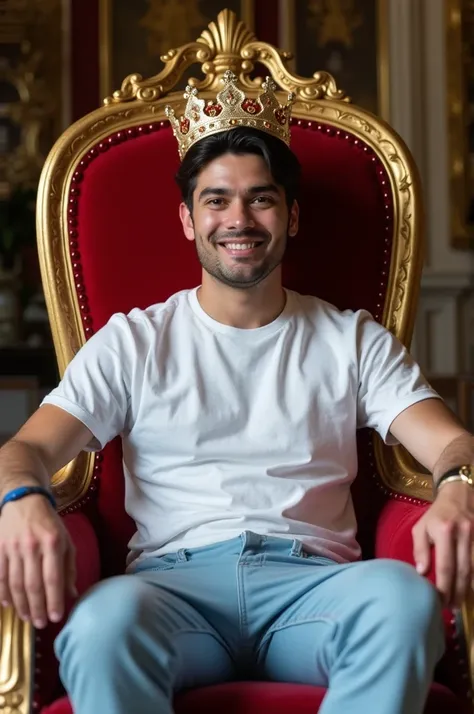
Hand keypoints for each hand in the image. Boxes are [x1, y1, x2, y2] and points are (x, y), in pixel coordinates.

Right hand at [0, 494, 76, 627]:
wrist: (23, 501)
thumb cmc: (49, 524)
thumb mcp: (66, 540)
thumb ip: (69, 567)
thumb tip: (71, 594)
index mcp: (53, 543)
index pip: (53, 578)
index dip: (54, 600)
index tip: (56, 617)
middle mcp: (32, 546)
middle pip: (33, 585)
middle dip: (37, 608)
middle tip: (41, 624)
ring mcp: (13, 548)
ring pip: (15, 583)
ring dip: (21, 605)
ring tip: (27, 618)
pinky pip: (0, 576)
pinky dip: (3, 593)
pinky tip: (8, 605)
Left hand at [412, 481, 473, 606]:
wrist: (459, 493)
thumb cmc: (436, 514)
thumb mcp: (421, 527)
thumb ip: (420, 550)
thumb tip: (422, 573)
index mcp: (444, 530)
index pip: (446, 566)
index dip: (444, 587)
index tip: (440, 601)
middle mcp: (464, 533)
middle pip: (465, 570)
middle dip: (459, 592)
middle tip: (452, 608)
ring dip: (470, 588)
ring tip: (462, 602)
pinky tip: (472, 587)